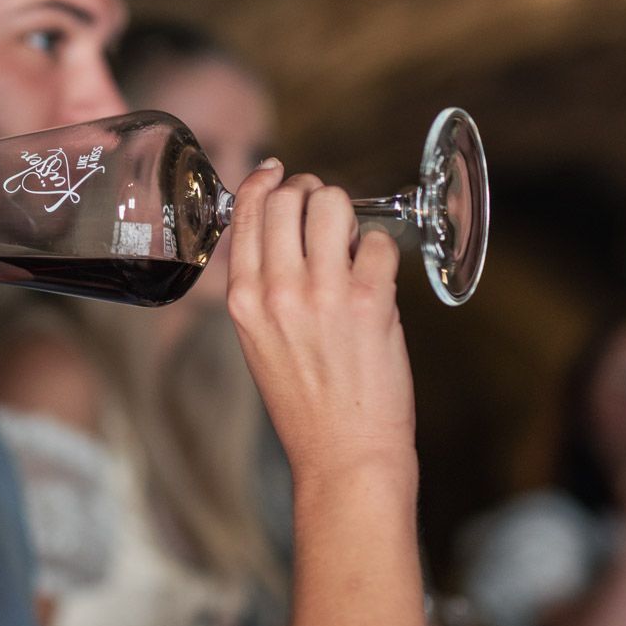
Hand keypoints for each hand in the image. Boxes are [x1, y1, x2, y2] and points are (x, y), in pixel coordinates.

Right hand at [224, 162, 414, 481]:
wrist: (343, 455)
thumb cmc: (306, 404)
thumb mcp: (259, 342)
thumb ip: (264, 286)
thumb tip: (286, 230)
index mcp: (244, 300)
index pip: (246, 213)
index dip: (264, 180)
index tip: (277, 171)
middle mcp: (278, 291)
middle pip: (289, 197)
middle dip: (311, 193)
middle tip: (325, 212)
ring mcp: (323, 293)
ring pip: (334, 205)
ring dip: (348, 213)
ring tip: (352, 241)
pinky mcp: (369, 302)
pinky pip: (378, 243)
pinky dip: (381, 252)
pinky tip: (376, 279)